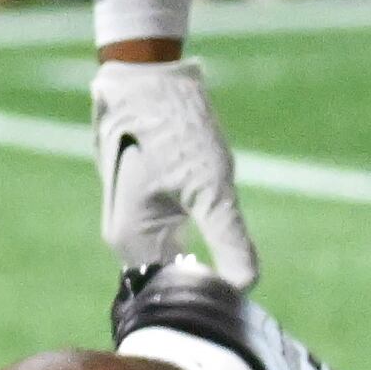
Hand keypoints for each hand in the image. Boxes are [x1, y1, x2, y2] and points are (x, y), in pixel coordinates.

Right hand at [93, 57, 258, 283]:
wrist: (147, 76)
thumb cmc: (175, 129)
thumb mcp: (212, 187)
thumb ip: (230, 240)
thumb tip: (247, 286)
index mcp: (131, 241)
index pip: (173, 291)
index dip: (209, 293)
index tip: (240, 291)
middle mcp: (123, 235)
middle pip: (171, 274)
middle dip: (206, 273)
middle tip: (243, 267)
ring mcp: (129, 214)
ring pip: (172, 251)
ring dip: (201, 250)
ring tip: (227, 241)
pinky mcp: (140, 196)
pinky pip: (168, 230)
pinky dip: (192, 230)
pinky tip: (210, 212)